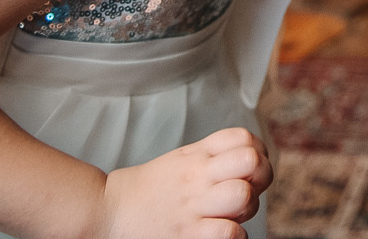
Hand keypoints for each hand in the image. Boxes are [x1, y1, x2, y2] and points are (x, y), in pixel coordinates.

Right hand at [94, 127, 270, 238]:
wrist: (107, 211)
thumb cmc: (149, 189)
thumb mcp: (181, 159)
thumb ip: (213, 155)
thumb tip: (251, 160)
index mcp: (198, 154)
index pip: (244, 138)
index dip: (258, 154)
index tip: (249, 170)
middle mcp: (198, 175)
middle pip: (252, 162)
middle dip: (260, 179)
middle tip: (247, 192)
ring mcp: (193, 204)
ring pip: (243, 195)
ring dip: (247, 208)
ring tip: (232, 214)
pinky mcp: (187, 233)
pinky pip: (229, 232)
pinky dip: (234, 235)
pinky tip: (222, 232)